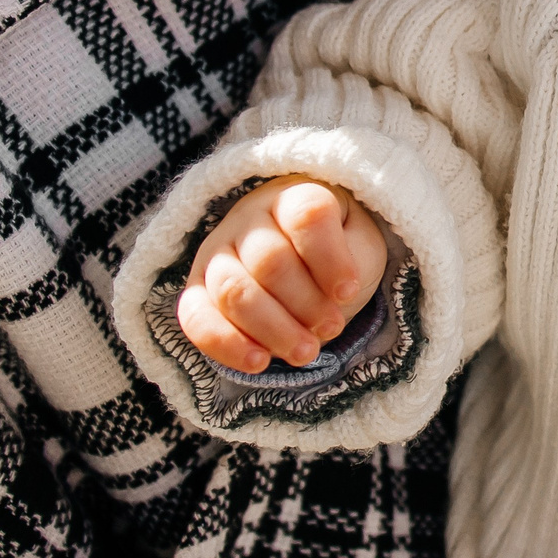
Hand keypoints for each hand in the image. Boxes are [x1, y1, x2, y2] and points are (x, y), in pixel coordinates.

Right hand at [175, 176, 386, 370]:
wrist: (308, 259)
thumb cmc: (340, 248)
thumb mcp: (362, 244)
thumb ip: (355, 258)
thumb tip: (334, 294)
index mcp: (294, 196)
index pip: (306, 216)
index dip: (329, 258)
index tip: (347, 291)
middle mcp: (249, 219)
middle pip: (270, 261)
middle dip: (306, 304)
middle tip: (331, 327)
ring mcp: (217, 252)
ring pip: (233, 291)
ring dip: (273, 330)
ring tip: (305, 352)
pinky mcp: (196, 288)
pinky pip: (194, 316)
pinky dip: (225, 344)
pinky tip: (258, 362)